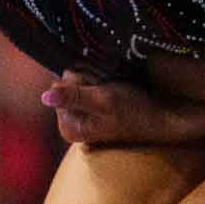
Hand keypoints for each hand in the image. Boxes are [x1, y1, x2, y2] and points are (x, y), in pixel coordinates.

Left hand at [41, 70, 161, 144]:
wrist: (161, 117)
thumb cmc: (135, 112)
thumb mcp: (103, 101)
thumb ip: (74, 97)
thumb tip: (43, 96)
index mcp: (67, 127)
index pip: (58, 85)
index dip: (79, 79)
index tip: (100, 88)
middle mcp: (70, 121)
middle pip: (66, 81)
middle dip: (87, 78)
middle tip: (109, 88)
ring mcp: (80, 113)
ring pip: (78, 78)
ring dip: (96, 76)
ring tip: (114, 88)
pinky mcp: (91, 106)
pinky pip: (88, 82)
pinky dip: (100, 79)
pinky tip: (114, 88)